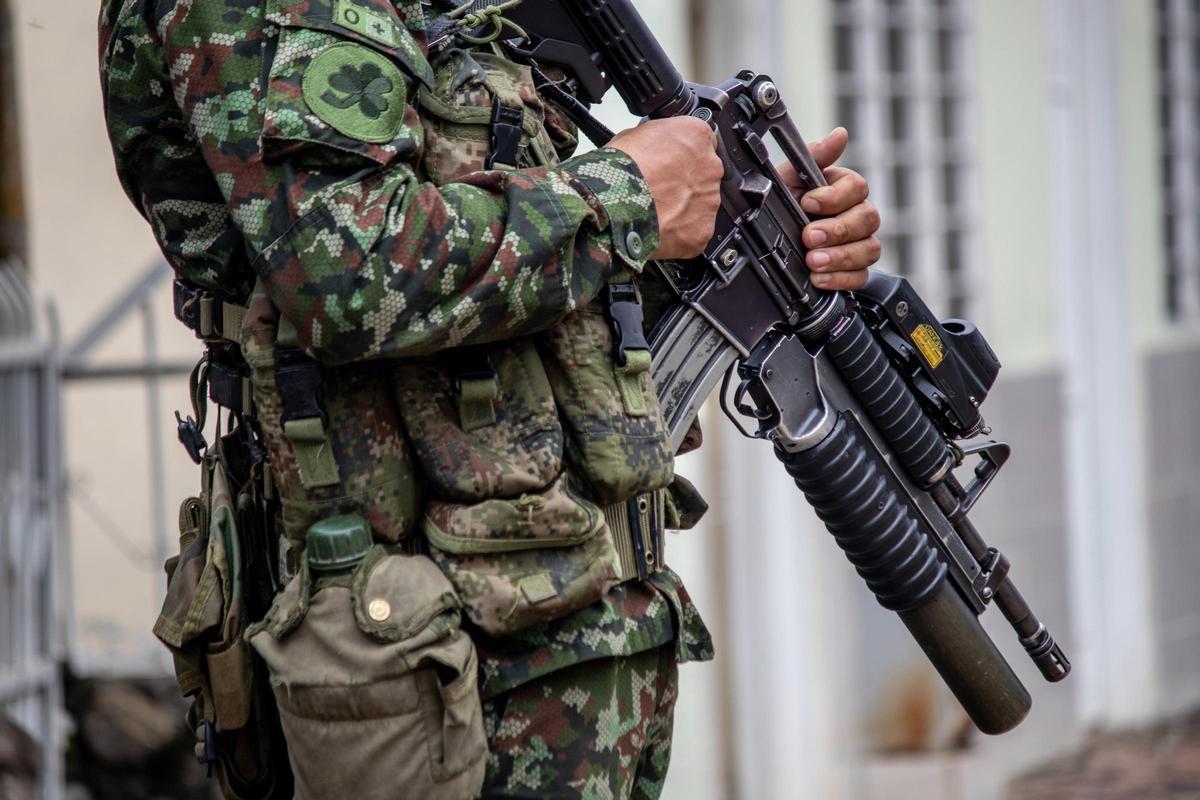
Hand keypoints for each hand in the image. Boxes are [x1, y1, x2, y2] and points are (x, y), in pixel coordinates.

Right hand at [608, 117, 723, 259]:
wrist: (612, 206)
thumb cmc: (619, 171)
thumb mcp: (634, 135)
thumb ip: (657, 140)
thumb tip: (654, 146)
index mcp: (696, 136)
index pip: (700, 143)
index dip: (681, 156)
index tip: (670, 164)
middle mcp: (710, 167)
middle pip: (703, 175)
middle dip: (684, 183)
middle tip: (660, 190)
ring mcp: (709, 201)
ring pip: (701, 205)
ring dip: (683, 208)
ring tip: (655, 212)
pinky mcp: (703, 231)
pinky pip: (695, 232)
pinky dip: (680, 233)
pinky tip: (659, 229)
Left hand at [778, 127, 881, 290]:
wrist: (767, 245)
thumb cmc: (782, 206)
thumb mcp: (788, 180)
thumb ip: (813, 158)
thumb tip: (839, 135)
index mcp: (843, 190)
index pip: (857, 188)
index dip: (834, 197)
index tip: (808, 203)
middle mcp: (856, 215)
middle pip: (869, 219)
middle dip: (837, 229)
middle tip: (808, 236)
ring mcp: (858, 244)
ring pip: (870, 249)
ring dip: (840, 257)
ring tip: (813, 261)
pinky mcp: (853, 270)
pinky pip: (861, 277)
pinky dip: (840, 279)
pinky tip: (818, 278)